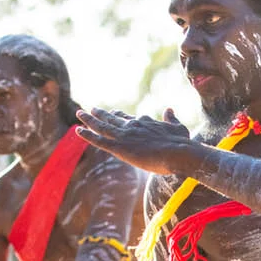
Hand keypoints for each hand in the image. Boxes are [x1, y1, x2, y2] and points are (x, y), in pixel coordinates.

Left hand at [75, 107, 192, 174]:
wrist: (179, 152)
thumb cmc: (182, 142)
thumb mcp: (178, 127)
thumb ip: (171, 118)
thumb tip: (169, 109)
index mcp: (144, 121)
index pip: (128, 118)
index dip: (118, 116)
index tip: (112, 113)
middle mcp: (132, 125)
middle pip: (112, 119)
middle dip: (100, 114)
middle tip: (91, 109)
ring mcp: (124, 136)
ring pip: (102, 126)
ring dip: (89, 120)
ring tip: (80, 114)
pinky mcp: (119, 148)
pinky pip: (99, 140)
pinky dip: (87, 135)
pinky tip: (78, 130)